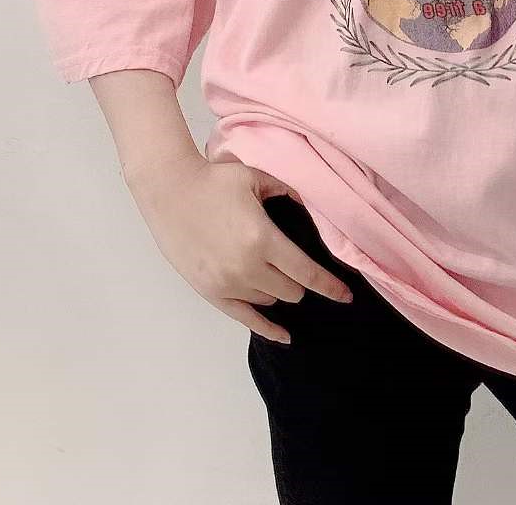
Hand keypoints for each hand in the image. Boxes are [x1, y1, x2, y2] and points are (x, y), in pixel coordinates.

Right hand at [124, 153, 354, 342]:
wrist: (169, 190)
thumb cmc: (213, 180)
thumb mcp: (257, 179)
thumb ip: (289, 192)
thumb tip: (312, 204)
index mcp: (263, 239)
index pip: (306, 273)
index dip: (330, 286)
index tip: (346, 296)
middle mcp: (247, 267)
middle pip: (291, 291)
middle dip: (301, 283)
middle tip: (300, 269)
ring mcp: (226, 283)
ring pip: (269, 302)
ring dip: (279, 291)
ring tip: (277, 276)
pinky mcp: (209, 291)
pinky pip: (244, 318)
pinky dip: (266, 327)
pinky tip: (284, 335)